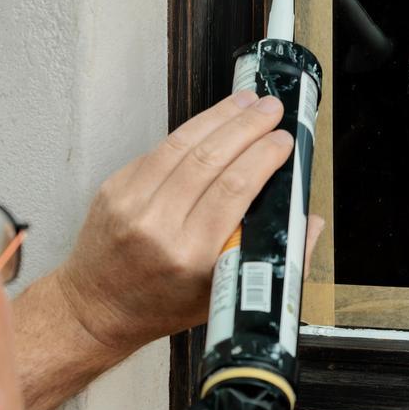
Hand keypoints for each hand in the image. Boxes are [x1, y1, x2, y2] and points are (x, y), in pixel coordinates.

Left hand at [55, 92, 308, 357]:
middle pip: (210, 160)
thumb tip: (310, 222)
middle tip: (271, 109)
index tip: (283, 141)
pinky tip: (213, 120)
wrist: (98, 307)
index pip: (234, 190)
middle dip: (246, 127)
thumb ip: (271, 260)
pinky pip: (160, 150)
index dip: (262, 157)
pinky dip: (191, 130)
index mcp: (191, 257)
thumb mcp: (224, 297)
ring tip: (247, 102)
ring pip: (183, 145)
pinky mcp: (116, 188)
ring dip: (220, 118)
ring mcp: (131, 204)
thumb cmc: (163, 306)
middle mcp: (158, 227)